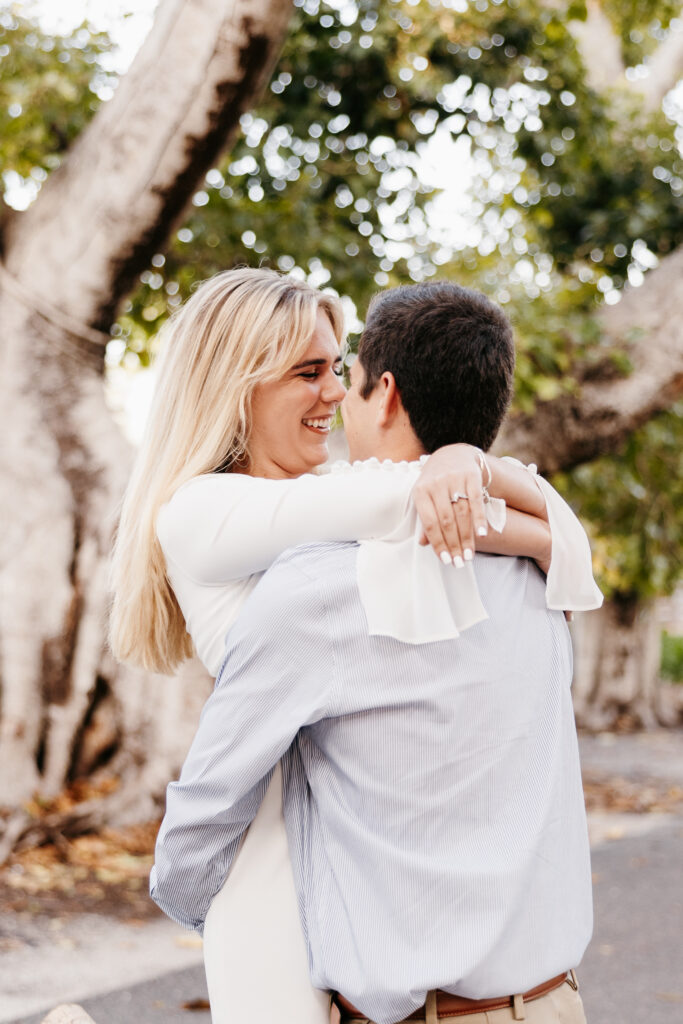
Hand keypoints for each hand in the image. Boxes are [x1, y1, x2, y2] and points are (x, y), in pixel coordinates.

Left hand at [411, 444, 488, 566]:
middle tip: (460, 562)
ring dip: (467, 537)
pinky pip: (476, 501)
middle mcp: (436, 484)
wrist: (453, 455)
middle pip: (447, 521)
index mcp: (420, 491)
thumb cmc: (436, 483)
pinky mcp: (471, 476)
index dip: (438, 543)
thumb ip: (425, 519)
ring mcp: (454, 479)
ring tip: (469, 555)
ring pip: (462, 514)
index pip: (429, 523)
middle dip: (454, 544)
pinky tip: (482, 535)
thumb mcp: (425, 497)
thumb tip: (423, 544)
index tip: (446, 560)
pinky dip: (479, 519)